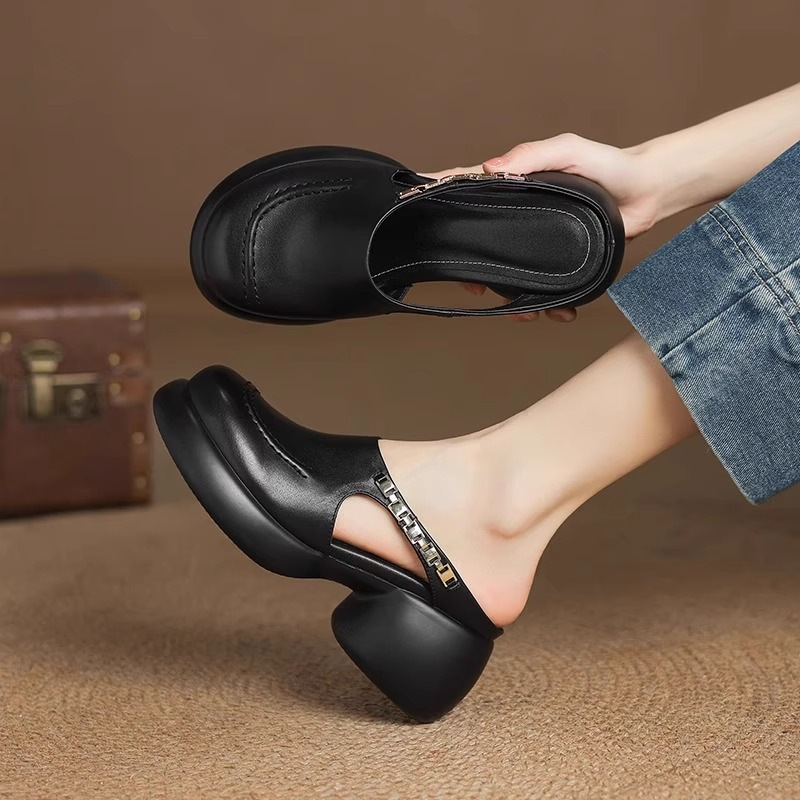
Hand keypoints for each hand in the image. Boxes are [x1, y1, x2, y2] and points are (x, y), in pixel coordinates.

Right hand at [427, 134, 660, 321]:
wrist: (649, 193)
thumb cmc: (609, 165)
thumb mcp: (568, 151)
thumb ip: (532, 155)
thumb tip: (491, 169)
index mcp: (513, 183)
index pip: (465, 187)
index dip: (435, 193)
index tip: (406, 201)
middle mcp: (518, 212)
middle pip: (477, 240)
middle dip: (469, 267)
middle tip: (472, 285)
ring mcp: (535, 238)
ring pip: (505, 271)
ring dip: (507, 296)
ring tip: (522, 310)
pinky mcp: (557, 259)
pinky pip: (540, 286)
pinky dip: (543, 305)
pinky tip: (553, 314)